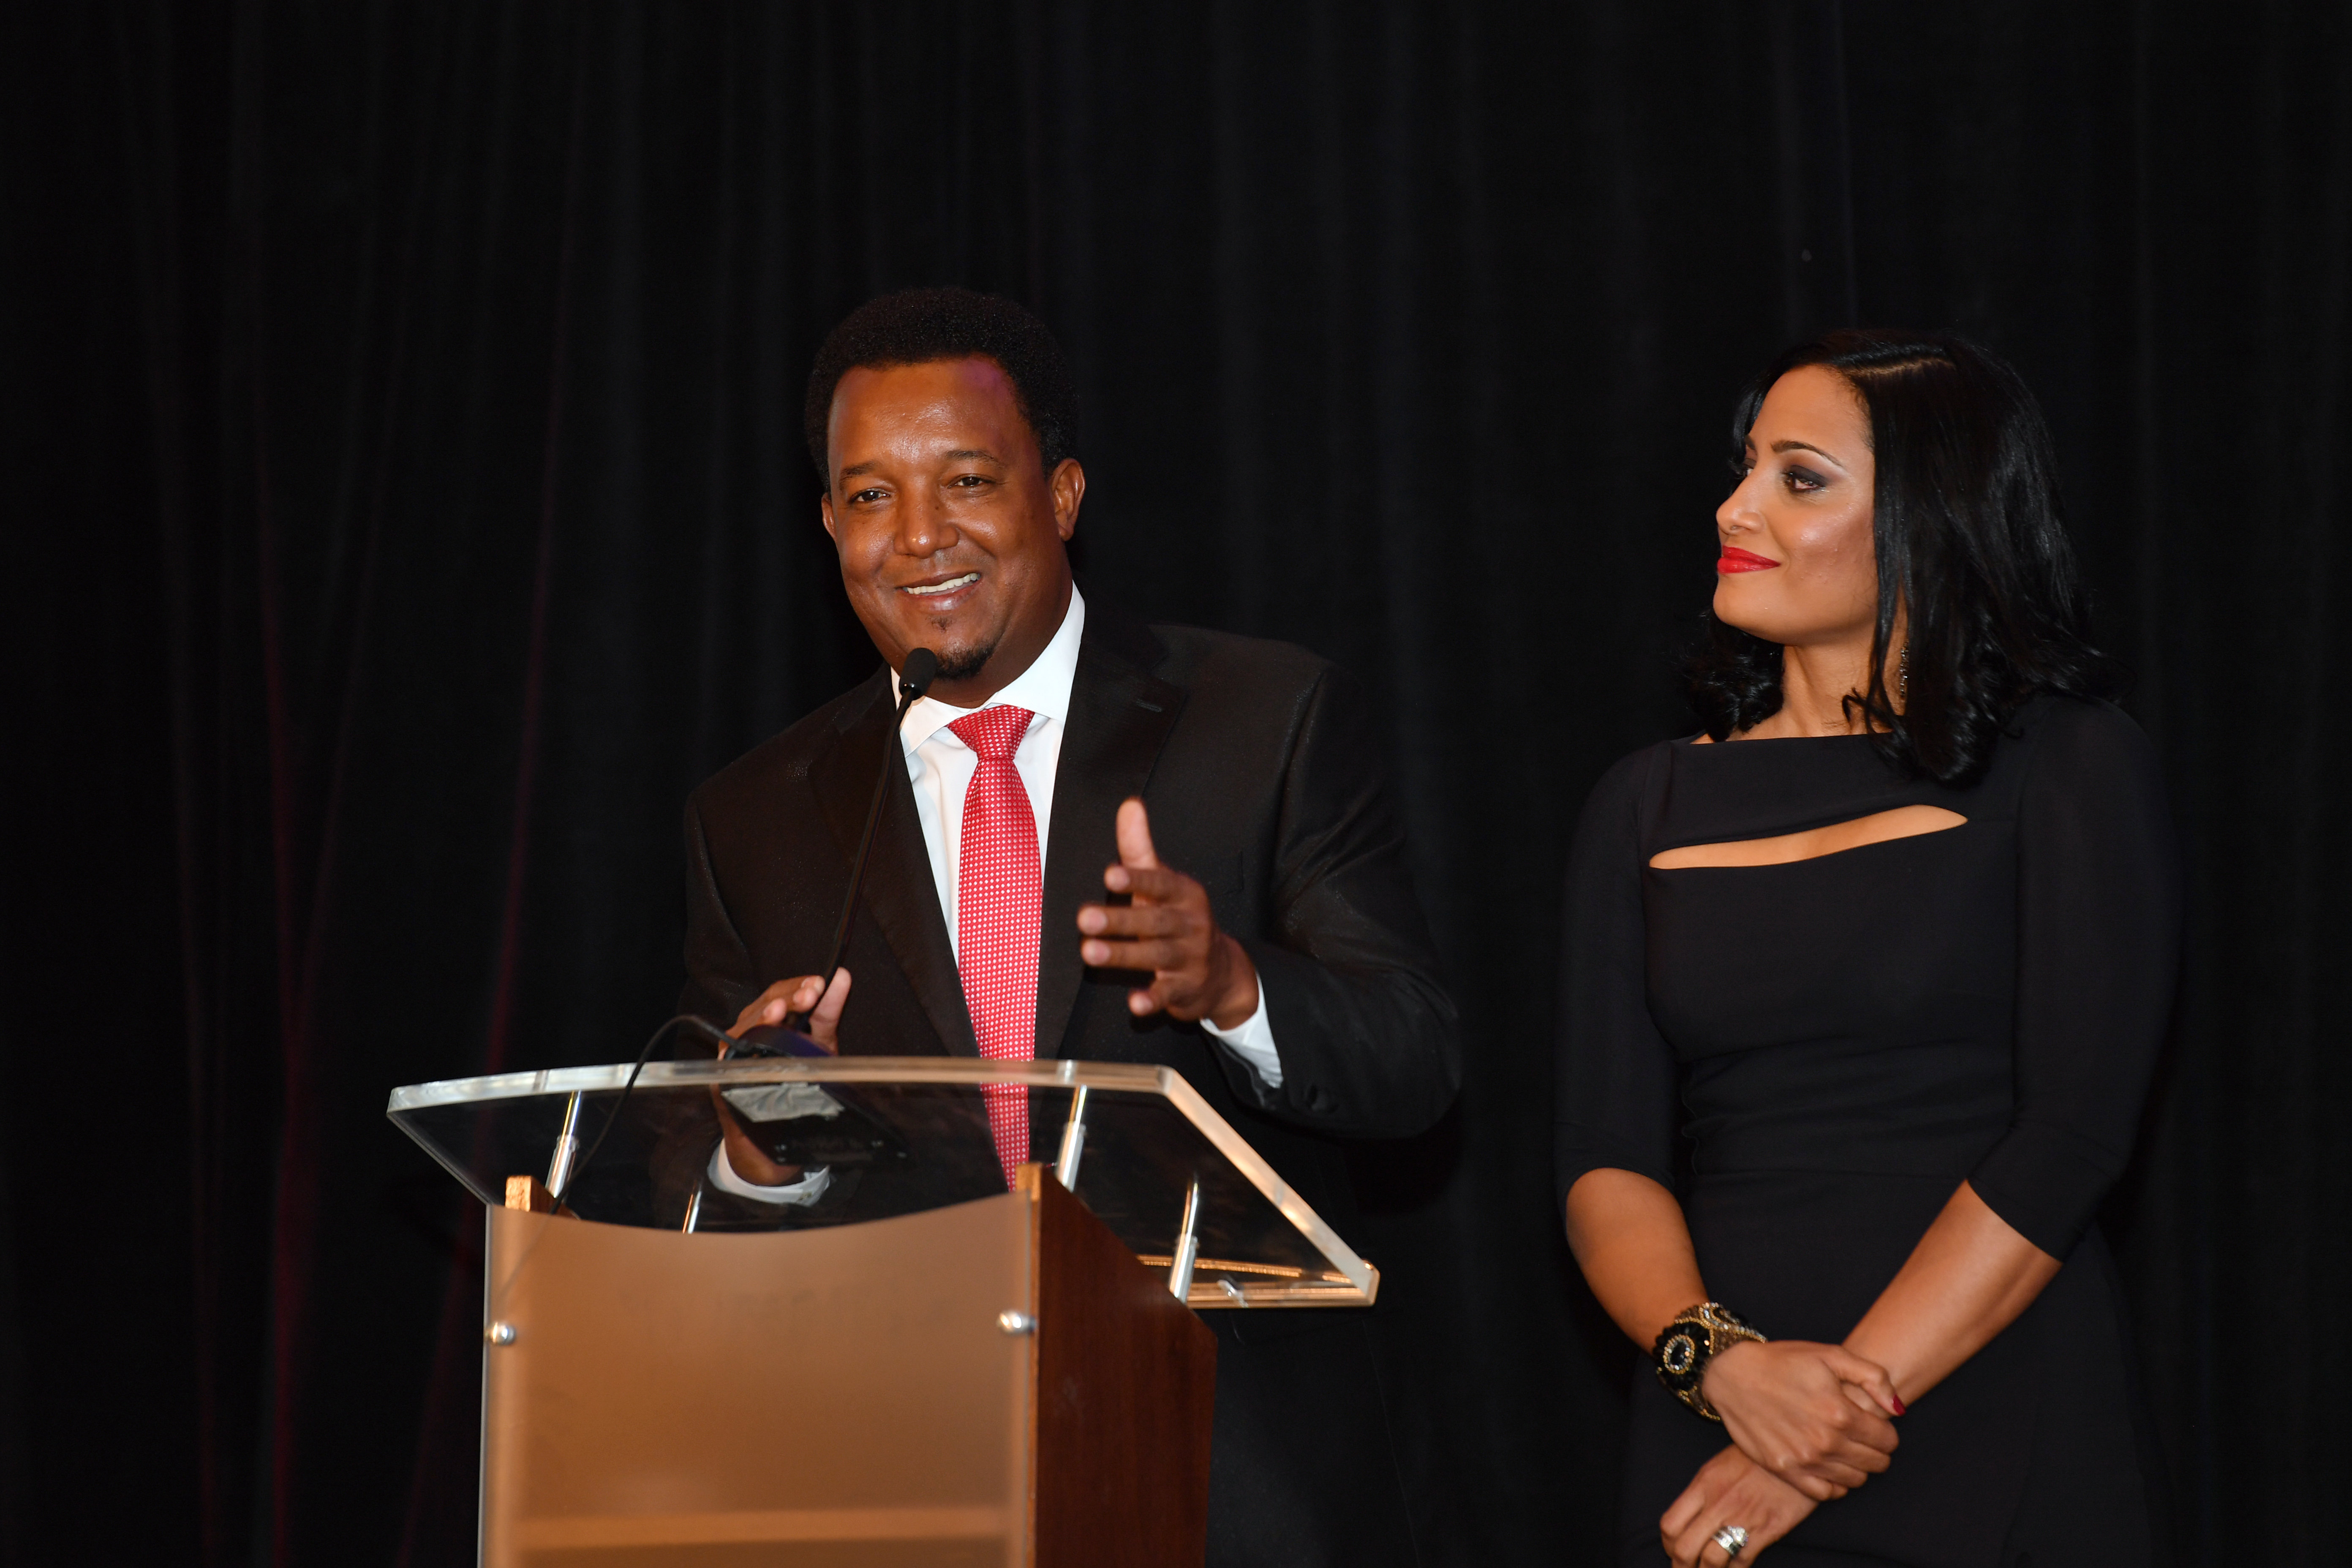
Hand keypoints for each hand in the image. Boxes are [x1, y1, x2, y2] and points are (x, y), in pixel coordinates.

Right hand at [728, 969, 850, 1052]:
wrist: (787, 1101)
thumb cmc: (801, 1063)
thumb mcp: (821, 1034)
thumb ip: (830, 1006)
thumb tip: (841, 976)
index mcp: (772, 1008)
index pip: (782, 990)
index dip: (799, 985)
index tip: (818, 984)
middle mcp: (753, 1019)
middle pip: (767, 1001)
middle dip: (789, 997)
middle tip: (808, 995)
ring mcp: (739, 1037)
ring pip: (751, 1021)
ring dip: (767, 1015)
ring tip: (779, 1010)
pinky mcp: (728, 1059)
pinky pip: (736, 1048)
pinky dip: (747, 1042)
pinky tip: (755, 1038)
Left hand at [1076, 799, 1258, 1027]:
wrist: (1221, 971)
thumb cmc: (1178, 919)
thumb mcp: (1164, 884)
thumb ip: (1141, 848)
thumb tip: (1129, 804)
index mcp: (1184, 894)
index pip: (1160, 884)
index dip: (1136, 879)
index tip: (1110, 874)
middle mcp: (1191, 924)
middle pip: (1153, 921)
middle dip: (1119, 920)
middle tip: (1084, 918)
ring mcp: (1190, 959)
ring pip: (1156, 956)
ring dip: (1123, 955)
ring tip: (1089, 952)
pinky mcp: (1185, 990)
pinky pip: (1168, 995)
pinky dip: (1152, 999)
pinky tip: (1134, 1004)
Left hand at [1661, 1445, 1817, 1566]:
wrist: (1795, 1453)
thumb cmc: (1756, 1458)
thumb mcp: (1719, 1466)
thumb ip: (1702, 1492)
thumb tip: (1688, 1519)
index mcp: (1703, 1485)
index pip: (1670, 1524)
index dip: (1668, 1545)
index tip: (1673, 1551)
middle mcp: (1717, 1504)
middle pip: (1684, 1548)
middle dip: (1681, 1566)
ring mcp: (1742, 1518)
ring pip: (1710, 1560)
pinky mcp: (1767, 1530)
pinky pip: (1741, 1561)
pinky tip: (1733, 1567)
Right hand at [1700, 1339, 1901, 1499]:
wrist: (1732, 1375)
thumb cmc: (1783, 1361)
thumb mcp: (1831, 1355)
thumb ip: (1873, 1377)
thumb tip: (1897, 1410)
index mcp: (1840, 1412)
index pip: (1887, 1440)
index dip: (1887, 1431)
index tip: (1875, 1423)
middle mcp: (1825, 1441)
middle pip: (1875, 1463)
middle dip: (1876, 1450)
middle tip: (1862, 1435)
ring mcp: (1804, 1459)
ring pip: (1855, 1480)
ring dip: (1857, 1467)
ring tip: (1845, 1448)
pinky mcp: (1785, 1470)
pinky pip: (1826, 1493)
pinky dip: (1835, 1484)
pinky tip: (1829, 1465)